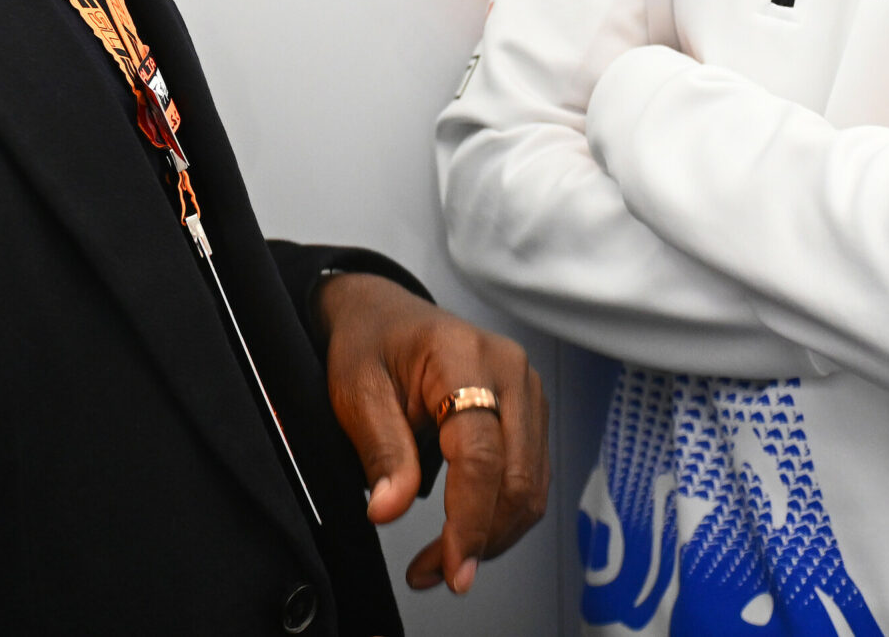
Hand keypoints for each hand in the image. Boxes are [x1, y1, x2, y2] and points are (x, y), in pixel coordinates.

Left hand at [315, 272, 547, 594]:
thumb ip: (380, 449)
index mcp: (465, 355)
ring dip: (493, 535)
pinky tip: (465, 533)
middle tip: (437, 574)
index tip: (452, 565)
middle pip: (518, 476)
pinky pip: (529, 478)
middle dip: (482, 538)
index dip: (469, 518)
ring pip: (531, 486)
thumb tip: (389, 509)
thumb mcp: (357, 390)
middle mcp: (510, 371)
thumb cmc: (371, 343)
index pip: (481, 452)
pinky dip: (500, 515)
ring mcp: (527, 391)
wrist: (384, 314)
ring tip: (442, 562)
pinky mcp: (529, 413)